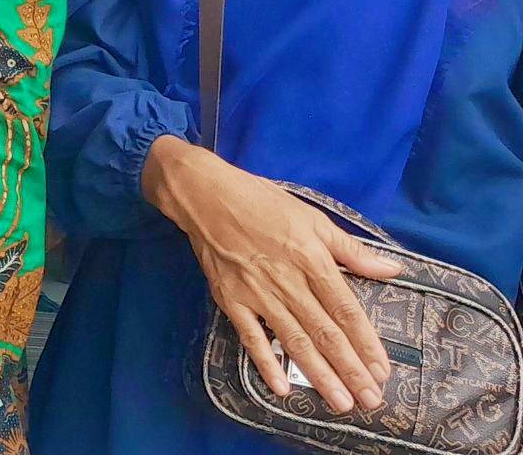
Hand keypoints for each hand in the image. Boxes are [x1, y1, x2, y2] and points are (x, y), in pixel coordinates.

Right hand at [144, 136, 403, 413]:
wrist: (206, 196)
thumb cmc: (263, 204)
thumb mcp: (314, 219)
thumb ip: (352, 250)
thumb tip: (392, 269)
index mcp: (312, 260)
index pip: (346, 310)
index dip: (366, 343)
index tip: (382, 369)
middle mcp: (288, 282)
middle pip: (325, 333)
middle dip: (350, 369)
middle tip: (371, 399)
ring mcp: (257, 294)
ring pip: (294, 340)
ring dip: (319, 374)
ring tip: (340, 401)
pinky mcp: (230, 299)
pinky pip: (250, 336)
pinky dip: (265, 362)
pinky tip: (281, 387)